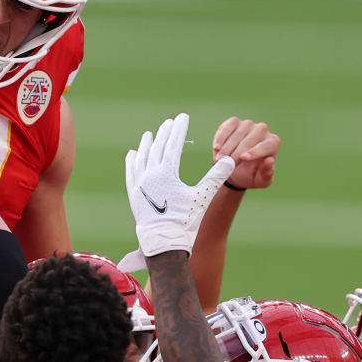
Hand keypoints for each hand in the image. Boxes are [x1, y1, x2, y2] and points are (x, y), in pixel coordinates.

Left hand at [121, 114, 234, 268]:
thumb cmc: (185, 221)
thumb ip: (216, 177)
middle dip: (165, 133)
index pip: (173, 145)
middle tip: (170, 122)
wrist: (164, 244)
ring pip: (142, 158)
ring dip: (146, 145)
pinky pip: (131, 172)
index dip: (179, 129)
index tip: (183, 117)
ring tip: (149, 134)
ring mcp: (139, 185)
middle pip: (157, 148)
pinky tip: (133, 154)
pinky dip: (132, 161)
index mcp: (167, 173)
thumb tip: (230, 160)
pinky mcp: (134, 194)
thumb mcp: (202, 197)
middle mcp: (150, 175)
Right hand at [212, 117, 278, 189]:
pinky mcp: (234, 122)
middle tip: (226, 164)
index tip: (243, 158)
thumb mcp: (260, 180)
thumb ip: (267, 172)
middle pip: (250, 139)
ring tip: (219, 160)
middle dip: (237, 152)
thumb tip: (270, 160)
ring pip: (238, 133)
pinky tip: (216, 148)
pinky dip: (221, 137)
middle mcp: (262, 130)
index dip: (255, 151)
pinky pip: (228, 126)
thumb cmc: (250, 175)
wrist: (235, 170)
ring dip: (227, 147)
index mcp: (272, 143)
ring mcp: (248, 124)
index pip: (267, 145)